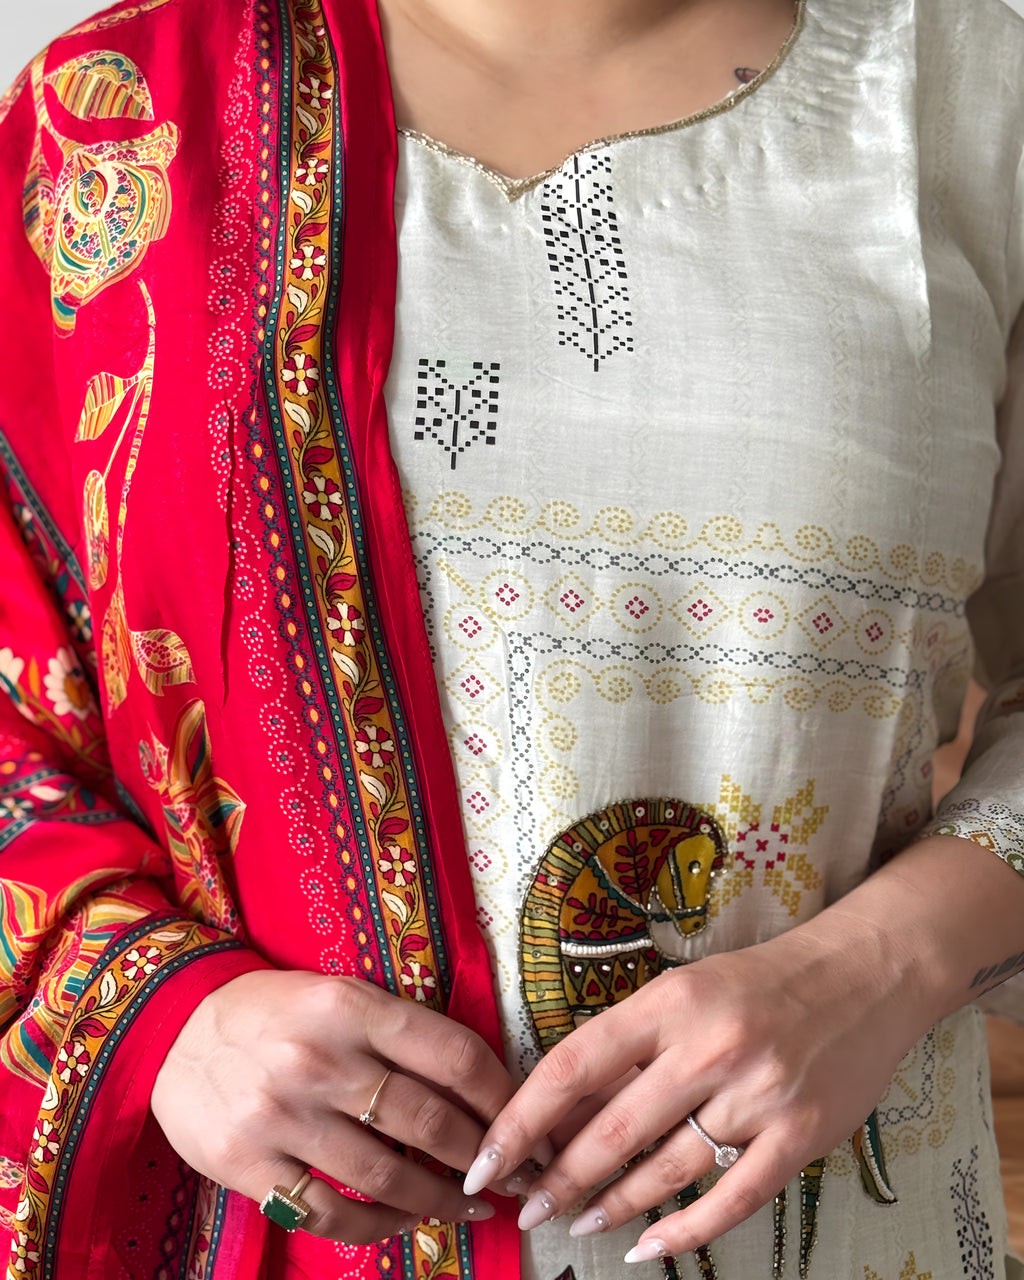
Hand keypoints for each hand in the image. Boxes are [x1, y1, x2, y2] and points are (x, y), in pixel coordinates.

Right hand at [151, 970, 516, 1242]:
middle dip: (484, 1157)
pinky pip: (330, 1212)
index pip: (451, 1055)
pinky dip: (379, 1225)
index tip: (523, 1122)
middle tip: (514, 1175)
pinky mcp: (249, 1163)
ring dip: (441, 1201)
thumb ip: (400, 1033)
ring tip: (470, 1207)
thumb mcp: (340, 995)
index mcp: (351, 1006)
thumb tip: (481, 1086)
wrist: (175, 1028)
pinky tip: (406, 1222)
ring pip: (386, 1176)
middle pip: (428, 1121)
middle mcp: (320, 1059)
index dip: (500, 1096)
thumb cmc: (276, 1011)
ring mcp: (281, 1115)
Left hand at [463, 919, 927, 1261]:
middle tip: (527, 1208)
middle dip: (560, 1178)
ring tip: (579, 1223)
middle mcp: (709, 1048)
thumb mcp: (685, 991)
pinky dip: (684, 1233)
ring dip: (614, 1206)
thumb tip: (563, 1111)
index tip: (488, 1158)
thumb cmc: (760, 982)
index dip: (522, 1119)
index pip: (574, 1065)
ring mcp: (757, 1096)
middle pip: (614, 1129)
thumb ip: (631, 1046)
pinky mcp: (800, 1137)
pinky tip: (648, 1248)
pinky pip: (731, 1201)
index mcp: (670, 1002)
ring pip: (665, 1170)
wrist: (864, 975)